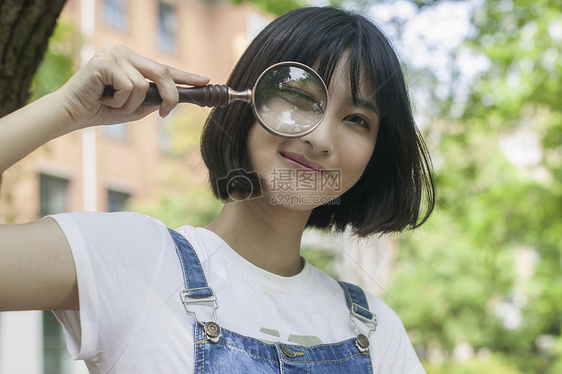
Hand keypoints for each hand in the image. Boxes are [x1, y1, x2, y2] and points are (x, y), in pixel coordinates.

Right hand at [57, 45, 208, 128]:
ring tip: (113, 105)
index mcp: (131, 60)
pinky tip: (104, 100)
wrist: (71, 114)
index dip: (186, 75)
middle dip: (169, 96)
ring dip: (131, 105)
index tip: (205, 81)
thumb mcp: (134, 107)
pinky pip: (129, 88)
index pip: (163, 67)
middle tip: (165, 114)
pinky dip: (120, 102)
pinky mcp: (104, 62)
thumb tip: (174, 99)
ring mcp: (114, 55)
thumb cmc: (101, 110)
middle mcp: (123, 52)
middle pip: (161, 72)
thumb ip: (152, 100)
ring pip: (143, 86)